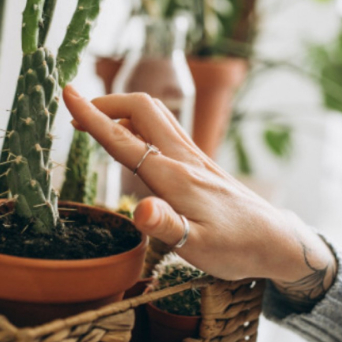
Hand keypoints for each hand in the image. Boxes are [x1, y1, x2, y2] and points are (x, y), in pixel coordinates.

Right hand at [63, 86, 336, 307]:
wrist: (275, 240)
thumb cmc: (237, 247)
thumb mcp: (200, 246)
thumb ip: (168, 226)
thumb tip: (138, 211)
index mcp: (174, 177)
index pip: (124, 139)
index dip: (92, 116)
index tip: (67, 94)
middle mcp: (183, 158)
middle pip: (142, 109)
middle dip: (106, 103)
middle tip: (76, 114)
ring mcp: (193, 156)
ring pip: (155, 115)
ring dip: (123, 110)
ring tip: (98, 122)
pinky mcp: (199, 162)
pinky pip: (165, 128)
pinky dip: (140, 123)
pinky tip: (134, 140)